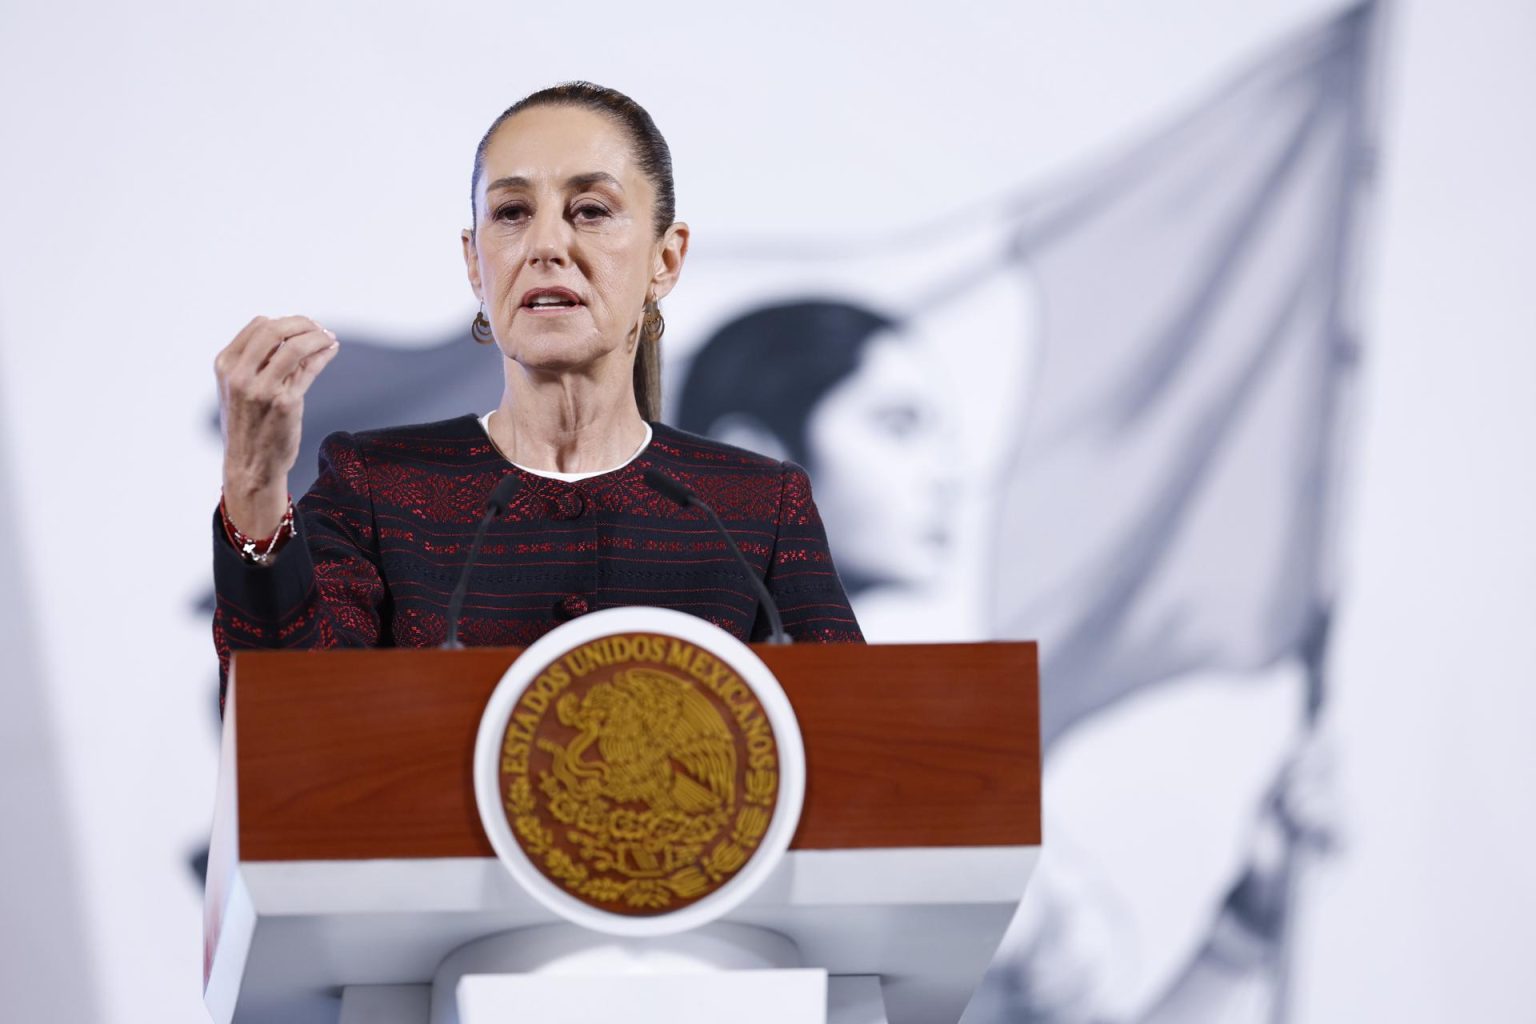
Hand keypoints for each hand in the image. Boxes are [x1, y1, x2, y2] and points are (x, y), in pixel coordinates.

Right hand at [215, 315, 339, 536]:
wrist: (250, 466)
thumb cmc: (248, 426)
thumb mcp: (239, 388)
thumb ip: (256, 361)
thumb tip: (292, 334)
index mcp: (225, 365)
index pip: (258, 325)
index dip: (284, 321)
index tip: (301, 326)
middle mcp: (239, 374)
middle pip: (275, 330)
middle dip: (302, 323)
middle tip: (319, 328)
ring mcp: (262, 389)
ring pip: (295, 347)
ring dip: (317, 337)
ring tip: (329, 338)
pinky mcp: (285, 403)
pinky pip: (309, 369)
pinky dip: (323, 355)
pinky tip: (331, 350)